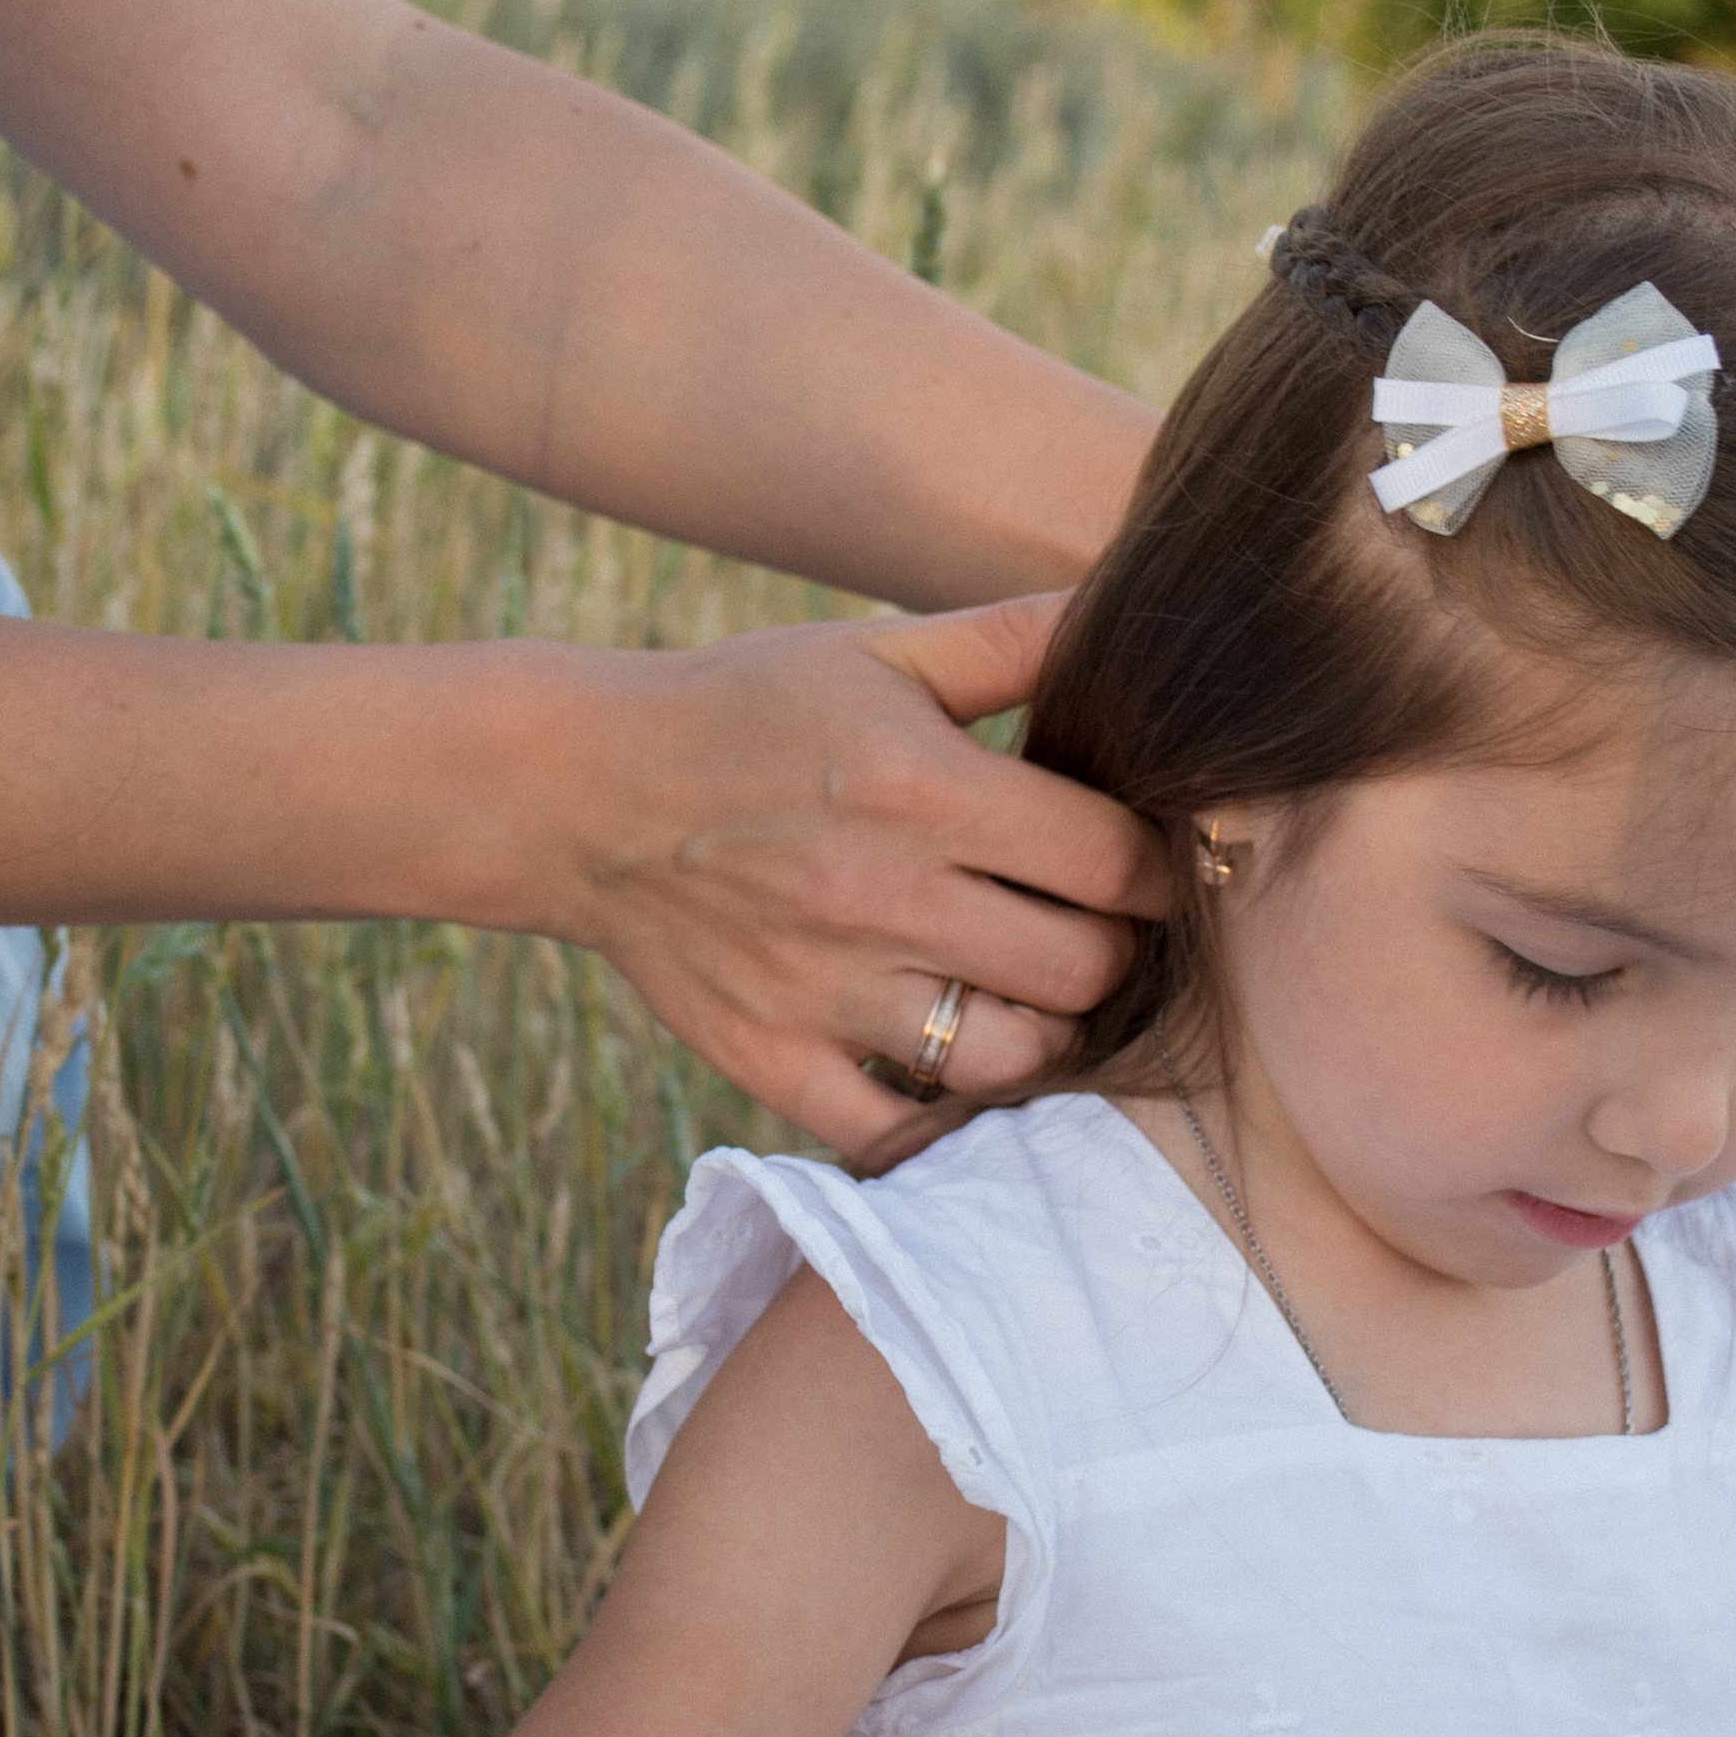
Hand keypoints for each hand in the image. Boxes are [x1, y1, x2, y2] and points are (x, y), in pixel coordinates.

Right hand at [559, 595, 1167, 1154]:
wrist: (580, 791)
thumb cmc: (745, 710)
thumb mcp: (878, 652)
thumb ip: (1016, 638)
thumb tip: (1129, 604)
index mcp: (924, 789)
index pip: (1115, 862)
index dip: (1155, 868)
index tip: (1138, 863)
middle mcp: (882, 897)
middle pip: (1086, 972)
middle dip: (1114, 952)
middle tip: (1092, 930)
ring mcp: (825, 990)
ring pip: (1012, 1063)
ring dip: (1044, 1033)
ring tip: (1028, 994)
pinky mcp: (772, 1058)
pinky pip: (896, 1132)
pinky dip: (939, 1113)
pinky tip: (947, 1061)